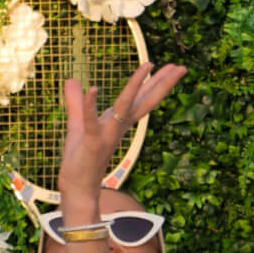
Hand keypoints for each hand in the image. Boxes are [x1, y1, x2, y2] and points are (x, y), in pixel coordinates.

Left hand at [58, 64, 185, 216]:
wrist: (77, 188)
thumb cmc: (81, 158)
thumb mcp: (77, 124)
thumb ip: (76, 102)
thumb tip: (72, 80)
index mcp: (119, 121)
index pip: (143, 99)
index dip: (158, 83)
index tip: (174, 67)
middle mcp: (119, 127)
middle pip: (145, 101)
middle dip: (162, 83)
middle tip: (181, 67)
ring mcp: (106, 135)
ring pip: (124, 106)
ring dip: (135, 86)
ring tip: (148, 65)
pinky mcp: (90, 143)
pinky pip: (91, 123)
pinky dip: (91, 107)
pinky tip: (94, 89)